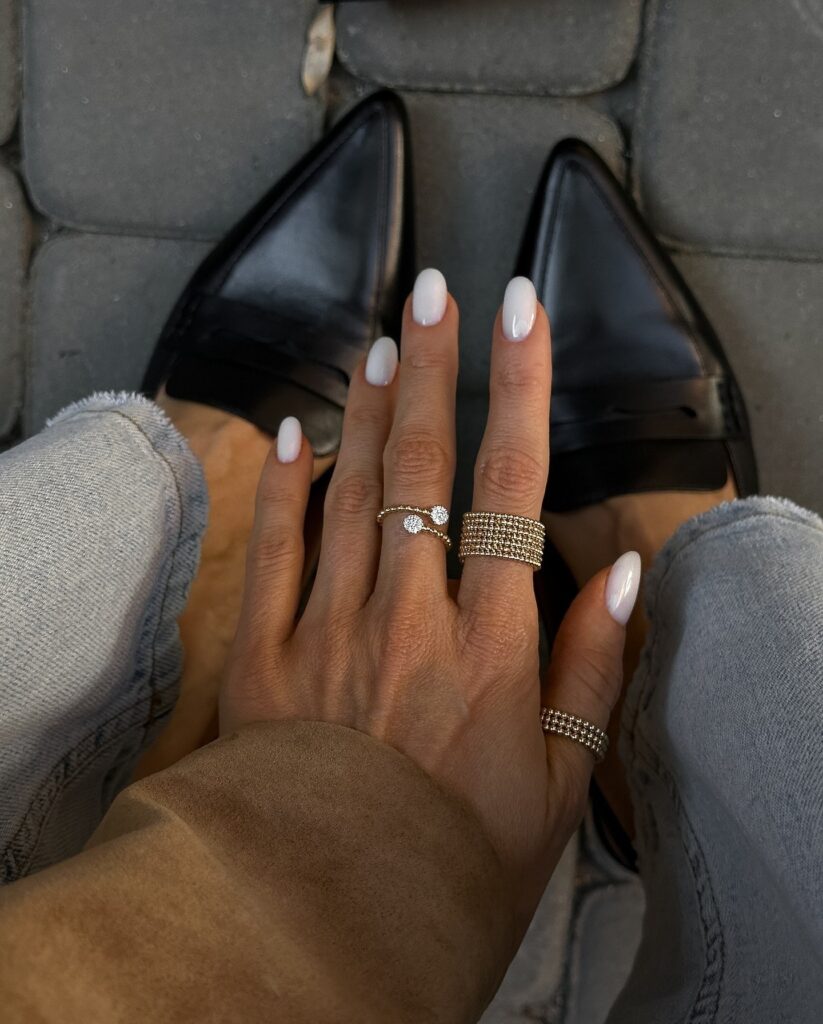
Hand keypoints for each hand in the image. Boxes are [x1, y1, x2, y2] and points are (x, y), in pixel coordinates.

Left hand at [221, 273, 634, 927]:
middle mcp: (410, 618)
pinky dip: (287, 486)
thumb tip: (624, 574)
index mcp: (489, 647)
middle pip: (422, 466)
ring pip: (351, 492)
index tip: (521, 314)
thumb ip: (592, 670)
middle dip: (433, 369)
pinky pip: (279, 551)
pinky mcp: (267, 654)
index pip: (511, 489)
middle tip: (437, 290)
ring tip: (381, 338)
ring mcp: (331, 629)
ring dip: (367, 407)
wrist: (333, 914)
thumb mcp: (557, 781)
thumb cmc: (457, 855)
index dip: (520, 391)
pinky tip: (299, 430)